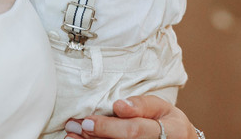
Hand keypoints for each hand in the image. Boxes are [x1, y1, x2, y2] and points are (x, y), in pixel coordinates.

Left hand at [65, 96, 199, 138]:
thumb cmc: (167, 121)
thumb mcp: (162, 107)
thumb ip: (142, 105)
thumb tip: (119, 105)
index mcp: (169, 131)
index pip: (134, 131)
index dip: (109, 128)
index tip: (88, 120)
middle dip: (94, 137)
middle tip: (73, 127)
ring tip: (71, 136)